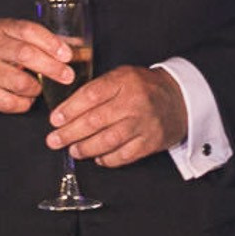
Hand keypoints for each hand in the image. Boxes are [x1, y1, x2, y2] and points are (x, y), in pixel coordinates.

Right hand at [0, 19, 73, 115]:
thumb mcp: (11, 40)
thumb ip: (41, 42)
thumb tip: (77, 47)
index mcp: (0, 29)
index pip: (28, 30)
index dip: (50, 42)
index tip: (67, 54)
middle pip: (25, 54)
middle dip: (51, 67)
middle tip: (67, 76)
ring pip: (19, 82)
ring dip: (36, 88)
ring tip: (38, 88)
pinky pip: (10, 102)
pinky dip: (23, 103)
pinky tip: (24, 99)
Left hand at [48, 65, 188, 166]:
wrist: (180, 99)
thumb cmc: (143, 87)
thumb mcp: (122, 76)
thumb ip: (98, 88)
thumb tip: (66, 108)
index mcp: (124, 81)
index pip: (91, 94)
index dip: (70, 109)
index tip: (55, 119)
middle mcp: (134, 103)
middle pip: (96, 120)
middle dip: (70, 132)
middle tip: (54, 140)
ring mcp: (144, 124)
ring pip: (109, 140)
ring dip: (86, 148)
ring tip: (72, 150)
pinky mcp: (151, 143)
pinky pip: (124, 155)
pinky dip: (107, 159)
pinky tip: (96, 157)